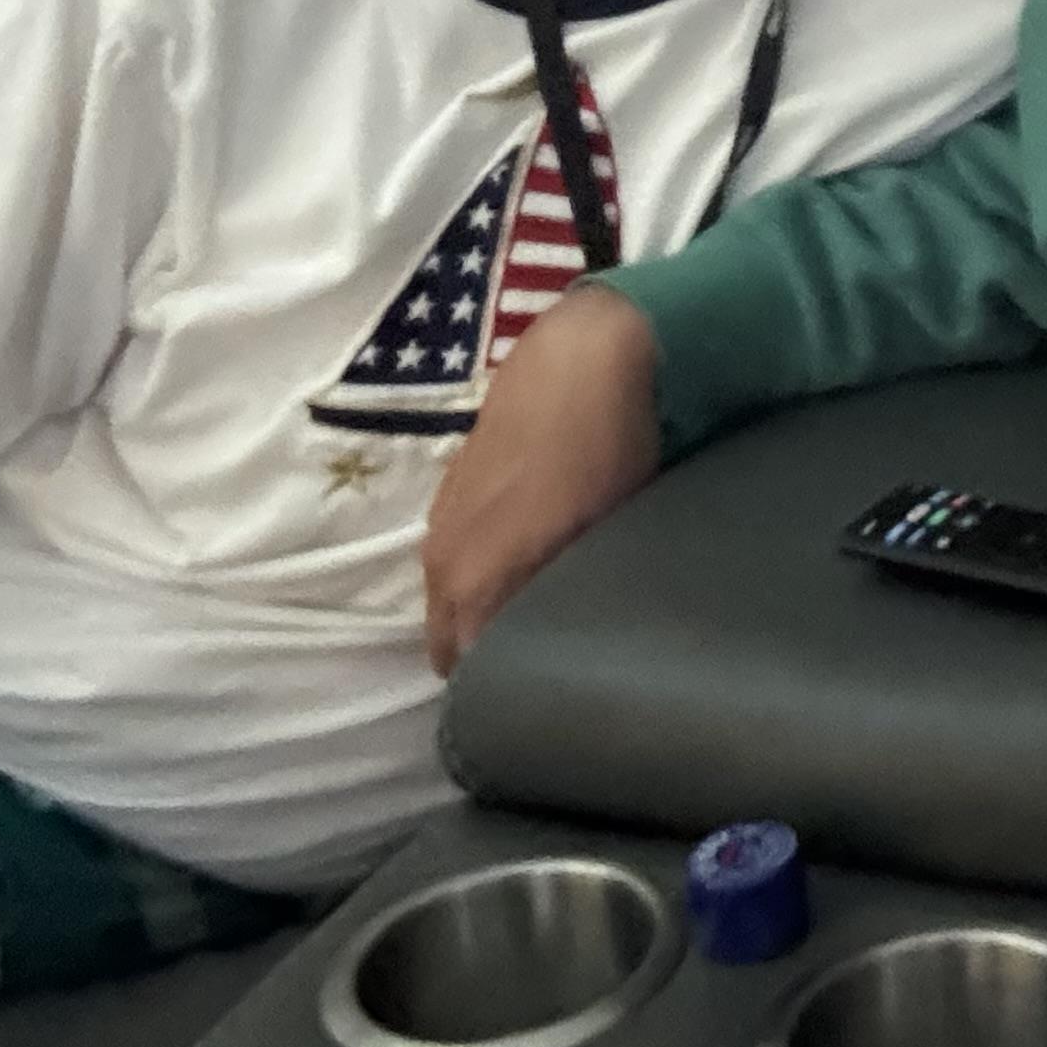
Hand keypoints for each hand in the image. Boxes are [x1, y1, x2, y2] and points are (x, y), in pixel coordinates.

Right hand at [420, 285, 660, 672]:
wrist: (586, 351)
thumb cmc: (605, 451)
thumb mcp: (595, 541)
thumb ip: (563, 606)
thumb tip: (561, 659)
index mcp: (470, 583)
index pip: (467, 671)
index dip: (502, 687)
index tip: (543, 695)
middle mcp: (441, 561)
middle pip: (450, 640)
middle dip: (485, 658)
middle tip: (546, 663)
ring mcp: (443, 521)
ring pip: (452, 597)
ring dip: (482, 610)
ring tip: (543, 615)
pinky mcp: (454, 487)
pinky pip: (457, 556)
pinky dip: (482, 571)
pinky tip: (528, 562)